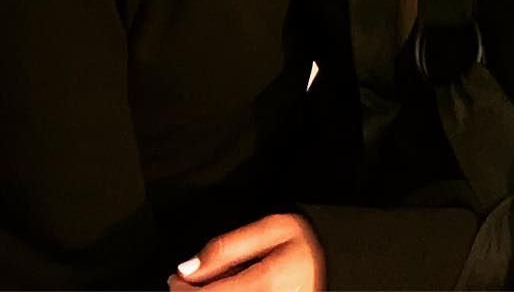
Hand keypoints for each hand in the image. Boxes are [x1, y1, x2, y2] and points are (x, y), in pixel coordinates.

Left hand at [169, 214, 323, 291]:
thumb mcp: (272, 228)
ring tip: (202, 285)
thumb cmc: (304, 242)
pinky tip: (220, 289)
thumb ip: (230, 246)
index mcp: (266, 281)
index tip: (175, 278)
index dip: (185, 290)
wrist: (337, 260)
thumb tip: (191, 266)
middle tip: (184, 282)